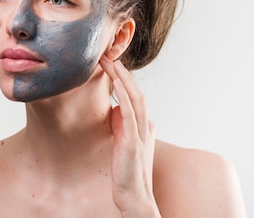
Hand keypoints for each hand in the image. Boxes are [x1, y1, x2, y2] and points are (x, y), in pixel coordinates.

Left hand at [99, 56, 159, 216]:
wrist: (133, 197)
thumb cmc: (126, 171)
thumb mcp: (122, 141)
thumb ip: (121, 125)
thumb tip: (114, 109)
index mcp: (143, 125)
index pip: (134, 95)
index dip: (123, 78)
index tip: (110, 63)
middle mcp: (146, 126)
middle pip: (135, 92)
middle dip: (122, 73)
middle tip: (108, 55)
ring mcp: (142, 134)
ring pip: (135, 99)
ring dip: (123, 79)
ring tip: (111, 63)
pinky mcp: (133, 143)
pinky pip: (130, 114)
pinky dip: (124, 97)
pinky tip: (116, 84)